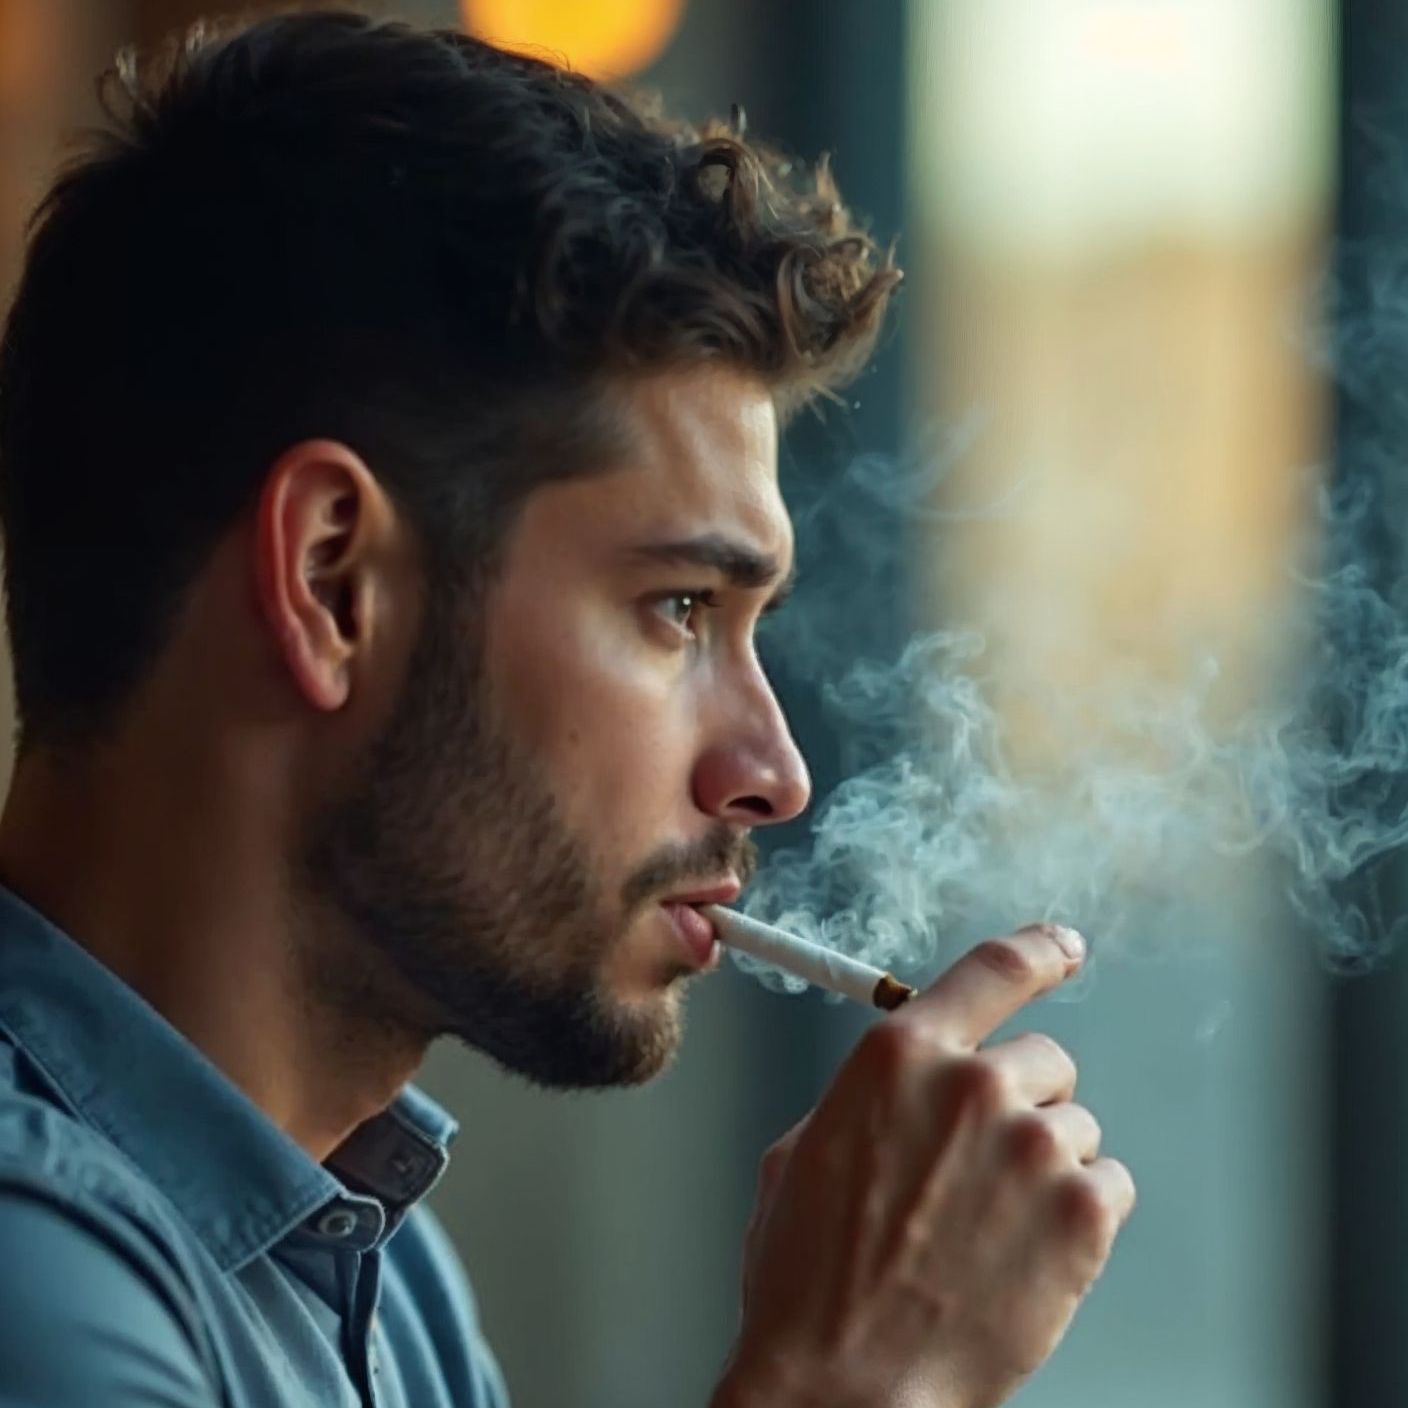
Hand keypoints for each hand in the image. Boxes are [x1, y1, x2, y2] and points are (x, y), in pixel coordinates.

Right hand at [714, 924, 1134, 1407]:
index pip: (993, 969)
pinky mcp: (1080, 1215)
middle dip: (1022, 1105)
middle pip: (1046, 1059)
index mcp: (899, 1056)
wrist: (845, 1382)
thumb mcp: (804, 1153)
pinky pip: (1111, 1185)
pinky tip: (1029, 1254)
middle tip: (985, 1170)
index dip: (1039, 951)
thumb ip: (869, 1098)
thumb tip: (908, 1090)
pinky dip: (1081, 1217)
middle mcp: (973, 1083)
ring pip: (1078, 1127)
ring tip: (995, 1228)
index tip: (1065, 947)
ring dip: (1046, 1167)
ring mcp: (1032, 1146)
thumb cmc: (810, 1279)